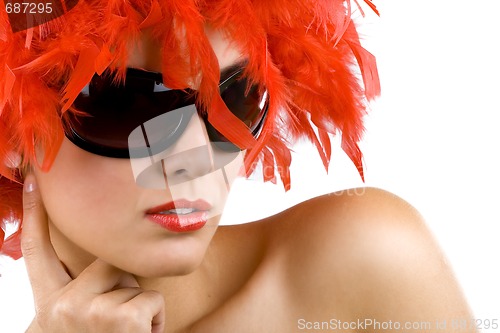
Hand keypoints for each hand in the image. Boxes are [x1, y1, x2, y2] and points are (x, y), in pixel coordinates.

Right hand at [21, 174, 164, 332]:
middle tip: (116, 319)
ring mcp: (90, 312)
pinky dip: (156, 319)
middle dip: (121, 282)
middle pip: (107, 261)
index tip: (33, 180)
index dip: (34, 214)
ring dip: (139, 305)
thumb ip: (81, 290)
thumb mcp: (75, 320)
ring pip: (133, 280)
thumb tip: (112, 261)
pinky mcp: (120, 319)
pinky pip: (153, 298)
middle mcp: (62, 306)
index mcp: (49, 305)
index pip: (36, 251)